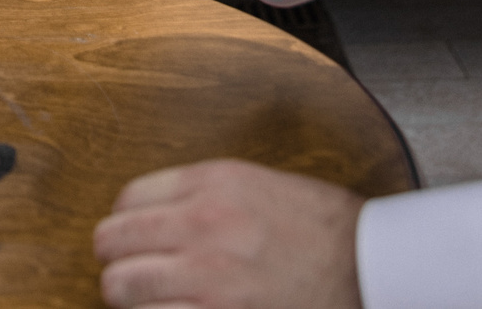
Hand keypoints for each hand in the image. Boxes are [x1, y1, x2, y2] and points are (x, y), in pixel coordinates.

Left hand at [94, 159, 363, 308]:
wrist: (370, 267)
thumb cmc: (325, 229)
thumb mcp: (258, 185)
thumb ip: (203, 194)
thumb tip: (154, 214)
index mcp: (212, 184)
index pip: (126, 199)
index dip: (128, 223)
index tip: (136, 239)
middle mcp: (202, 226)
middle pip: (111, 242)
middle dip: (118, 259)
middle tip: (133, 272)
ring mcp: (207, 278)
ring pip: (120, 288)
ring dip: (130, 296)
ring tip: (151, 300)